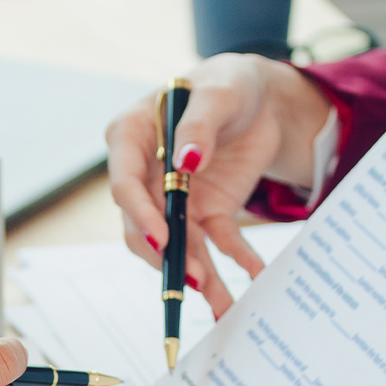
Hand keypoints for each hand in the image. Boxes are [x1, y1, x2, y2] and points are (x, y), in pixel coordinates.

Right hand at [106, 53, 330, 314]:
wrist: (260, 99)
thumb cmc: (228, 84)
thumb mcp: (218, 93)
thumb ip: (199, 125)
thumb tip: (187, 162)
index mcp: (131, 137)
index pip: (124, 184)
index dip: (139, 214)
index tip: (162, 238)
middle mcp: (146, 175)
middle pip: (145, 225)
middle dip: (168, 255)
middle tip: (193, 280)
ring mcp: (175, 198)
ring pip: (180, 243)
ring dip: (198, 273)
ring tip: (220, 301)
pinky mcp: (207, 211)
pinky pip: (218, 241)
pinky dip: (236, 259)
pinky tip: (254, 273)